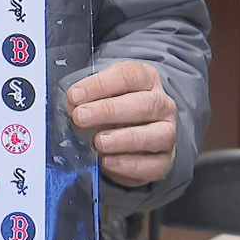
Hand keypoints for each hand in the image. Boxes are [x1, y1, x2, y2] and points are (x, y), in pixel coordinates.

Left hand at [65, 61, 176, 187]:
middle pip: (143, 104)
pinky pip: (153, 164)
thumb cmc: (110, 113)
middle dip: (108, 111)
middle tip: (81, 117)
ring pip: (155, 134)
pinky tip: (108, 161)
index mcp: (146, 80)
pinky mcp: (164, 159)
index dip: (100, 84)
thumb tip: (72, 106)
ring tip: (99, 142)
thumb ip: (84, 100)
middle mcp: (161, 104)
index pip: (129, 76)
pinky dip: (129, 164)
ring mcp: (167, 132)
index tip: (75, 95)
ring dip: (124, 139)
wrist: (128, 143)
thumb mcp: (96, 98)